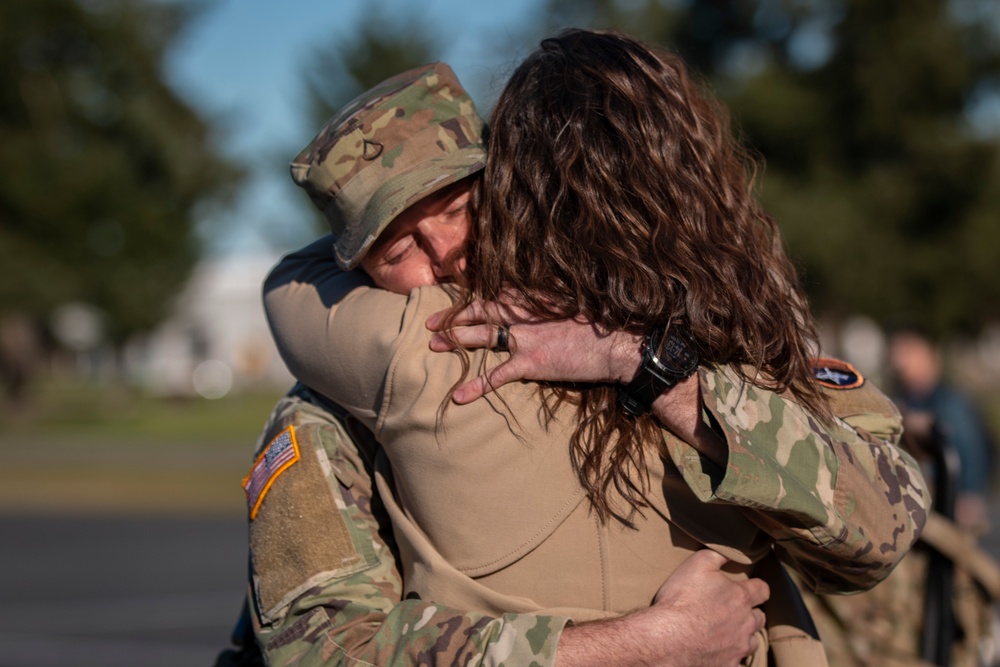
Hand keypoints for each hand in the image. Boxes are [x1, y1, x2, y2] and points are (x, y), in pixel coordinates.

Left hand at [426, 300, 642, 403]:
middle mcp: (524, 315)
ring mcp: (525, 339)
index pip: (495, 294)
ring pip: (481, 338)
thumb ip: (547, 299)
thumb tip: (533, 294)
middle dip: (453, 317)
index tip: (454, 297)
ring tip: (433, 346)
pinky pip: (496, 376)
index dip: (472, 296)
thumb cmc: (599, 323)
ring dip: (455, 341)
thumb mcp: (571, 302)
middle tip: (431, 323)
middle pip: (480, 312)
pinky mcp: (530, 364)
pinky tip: (457, 396)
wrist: (615, 344)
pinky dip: (476, 386)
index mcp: (533, 298)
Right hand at [556, 550, 768, 665]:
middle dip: (751, 613)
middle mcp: (745, 623)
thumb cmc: (681, 599)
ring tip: (730, 634)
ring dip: (744, 637)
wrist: (666, 637)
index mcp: (740, 597)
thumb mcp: (698, 563)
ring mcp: (737, 648)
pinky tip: (726, 657)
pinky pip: (741, 665)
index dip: (757, 587)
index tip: (752, 587)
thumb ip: (719, 555)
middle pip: (760, 618)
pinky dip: (735, 660)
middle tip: (736, 611)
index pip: (762, 589)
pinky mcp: (728, 666)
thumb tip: (733, 550)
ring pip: (752, 643)